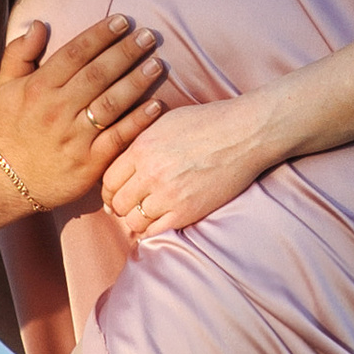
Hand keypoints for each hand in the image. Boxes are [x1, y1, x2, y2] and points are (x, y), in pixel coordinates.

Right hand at [0, 16, 165, 208]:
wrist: (4, 182)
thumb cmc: (7, 130)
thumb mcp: (3, 87)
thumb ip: (19, 53)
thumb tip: (38, 24)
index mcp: (38, 87)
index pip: (75, 53)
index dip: (100, 34)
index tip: (122, 20)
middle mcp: (57, 109)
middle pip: (98, 74)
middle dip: (126, 52)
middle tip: (149, 35)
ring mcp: (74, 137)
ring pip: (111, 103)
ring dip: (136, 82)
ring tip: (157, 64)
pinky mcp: (88, 162)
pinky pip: (117, 137)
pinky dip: (138, 121)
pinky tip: (156, 105)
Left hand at [100, 95, 276, 241]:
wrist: (244, 134)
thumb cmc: (207, 122)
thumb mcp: (164, 122)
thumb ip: (140, 142)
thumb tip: (124, 161)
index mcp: (141, 149)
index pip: (108, 180)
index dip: (109, 190)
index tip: (115, 193)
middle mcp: (150, 174)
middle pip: (118, 203)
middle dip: (120, 206)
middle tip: (127, 206)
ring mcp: (168, 195)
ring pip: (133, 221)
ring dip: (135, 220)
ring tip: (142, 216)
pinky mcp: (187, 211)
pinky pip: (156, 231)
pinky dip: (151, 231)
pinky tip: (156, 223)